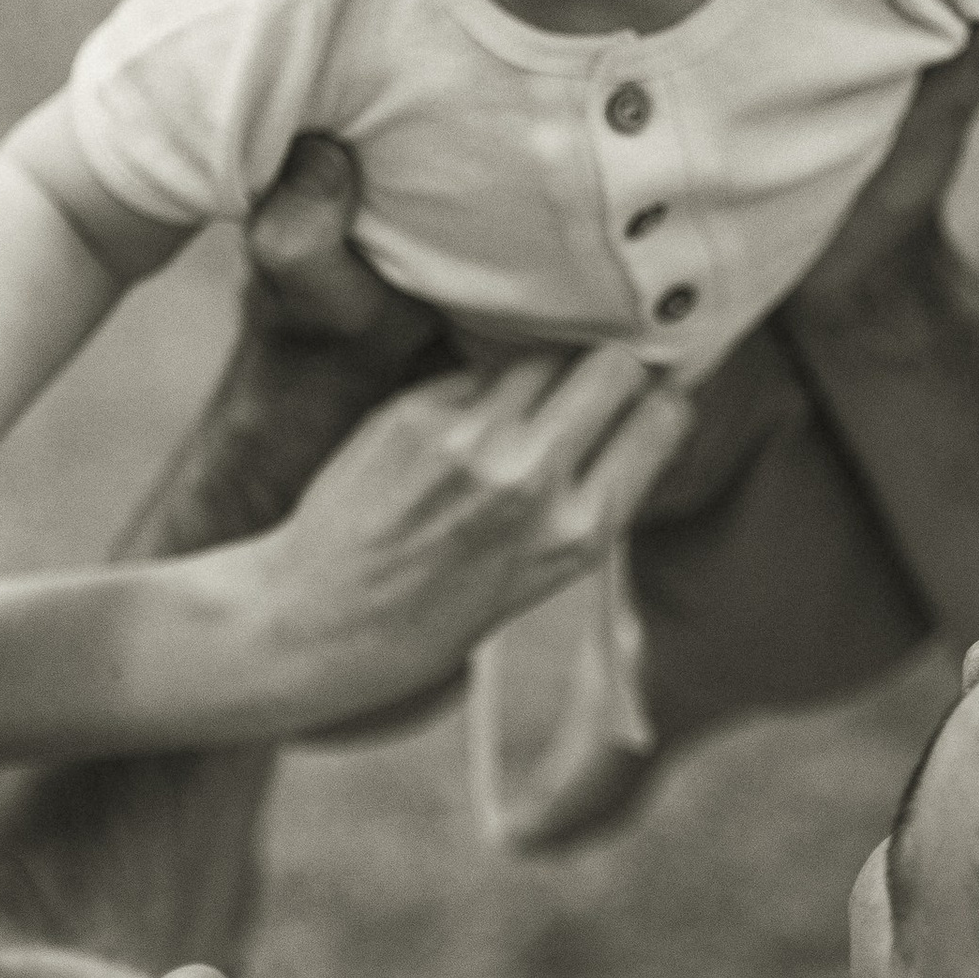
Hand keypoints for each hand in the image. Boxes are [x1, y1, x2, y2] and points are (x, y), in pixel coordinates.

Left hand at [248, 344, 694, 724]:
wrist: (317, 624)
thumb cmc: (428, 616)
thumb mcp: (535, 578)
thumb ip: (584, 500)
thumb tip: (629, 412)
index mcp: (576, 534)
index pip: (660, 419)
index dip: (657, 399)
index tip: (645, 396)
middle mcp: (531, 479)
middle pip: (611, 365)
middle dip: (607, 367)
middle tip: (587, 380)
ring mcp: (471, 439)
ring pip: (542, 353)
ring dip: (542, 367)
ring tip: (519, 401)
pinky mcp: (414, 411)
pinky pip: (475, 370)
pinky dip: (478, 384)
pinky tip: (455, 424)